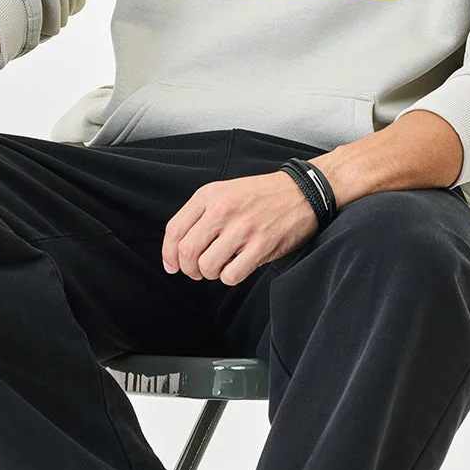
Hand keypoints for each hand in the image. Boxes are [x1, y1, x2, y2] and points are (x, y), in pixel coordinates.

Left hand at [160, 170, 318, 286]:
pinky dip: (230, 277)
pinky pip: (231, 275)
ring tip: (222, 266)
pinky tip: (238, 266)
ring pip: (207, 267)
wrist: (301, 192)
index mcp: (209, 195)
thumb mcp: (225, 192)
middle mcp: (222, 210)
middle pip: (187, 252)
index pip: (174, 230)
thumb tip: (178, 250)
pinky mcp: (261, 245)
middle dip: (189, 269)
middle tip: (198, 271)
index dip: (168, 254)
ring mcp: (242, 228)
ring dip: (211, 274)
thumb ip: (201, 215)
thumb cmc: (262, 194)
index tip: (172, 265)